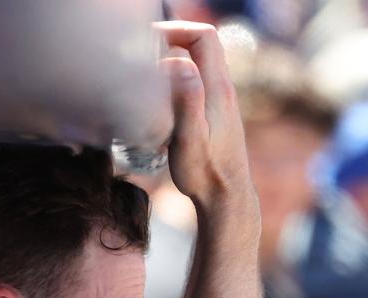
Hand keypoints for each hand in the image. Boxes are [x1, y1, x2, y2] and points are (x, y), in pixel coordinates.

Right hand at [154, 21, 256, 213]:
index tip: (148, 39)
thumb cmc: (204, 173)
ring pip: (199, 64)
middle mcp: (223, 89)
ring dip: (173, 59)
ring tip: (145, 75)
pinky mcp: (216, 115)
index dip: (177, 28)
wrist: (226, 198)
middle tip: (141, 53)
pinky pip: (197, 83)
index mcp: (217, 88)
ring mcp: (221, 102)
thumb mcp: (189, 137)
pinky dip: (177, 80)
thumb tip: (180, 62)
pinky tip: (158, 102)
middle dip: (172, 39)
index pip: (204, 36)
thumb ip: (188, 98)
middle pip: (202, 45)